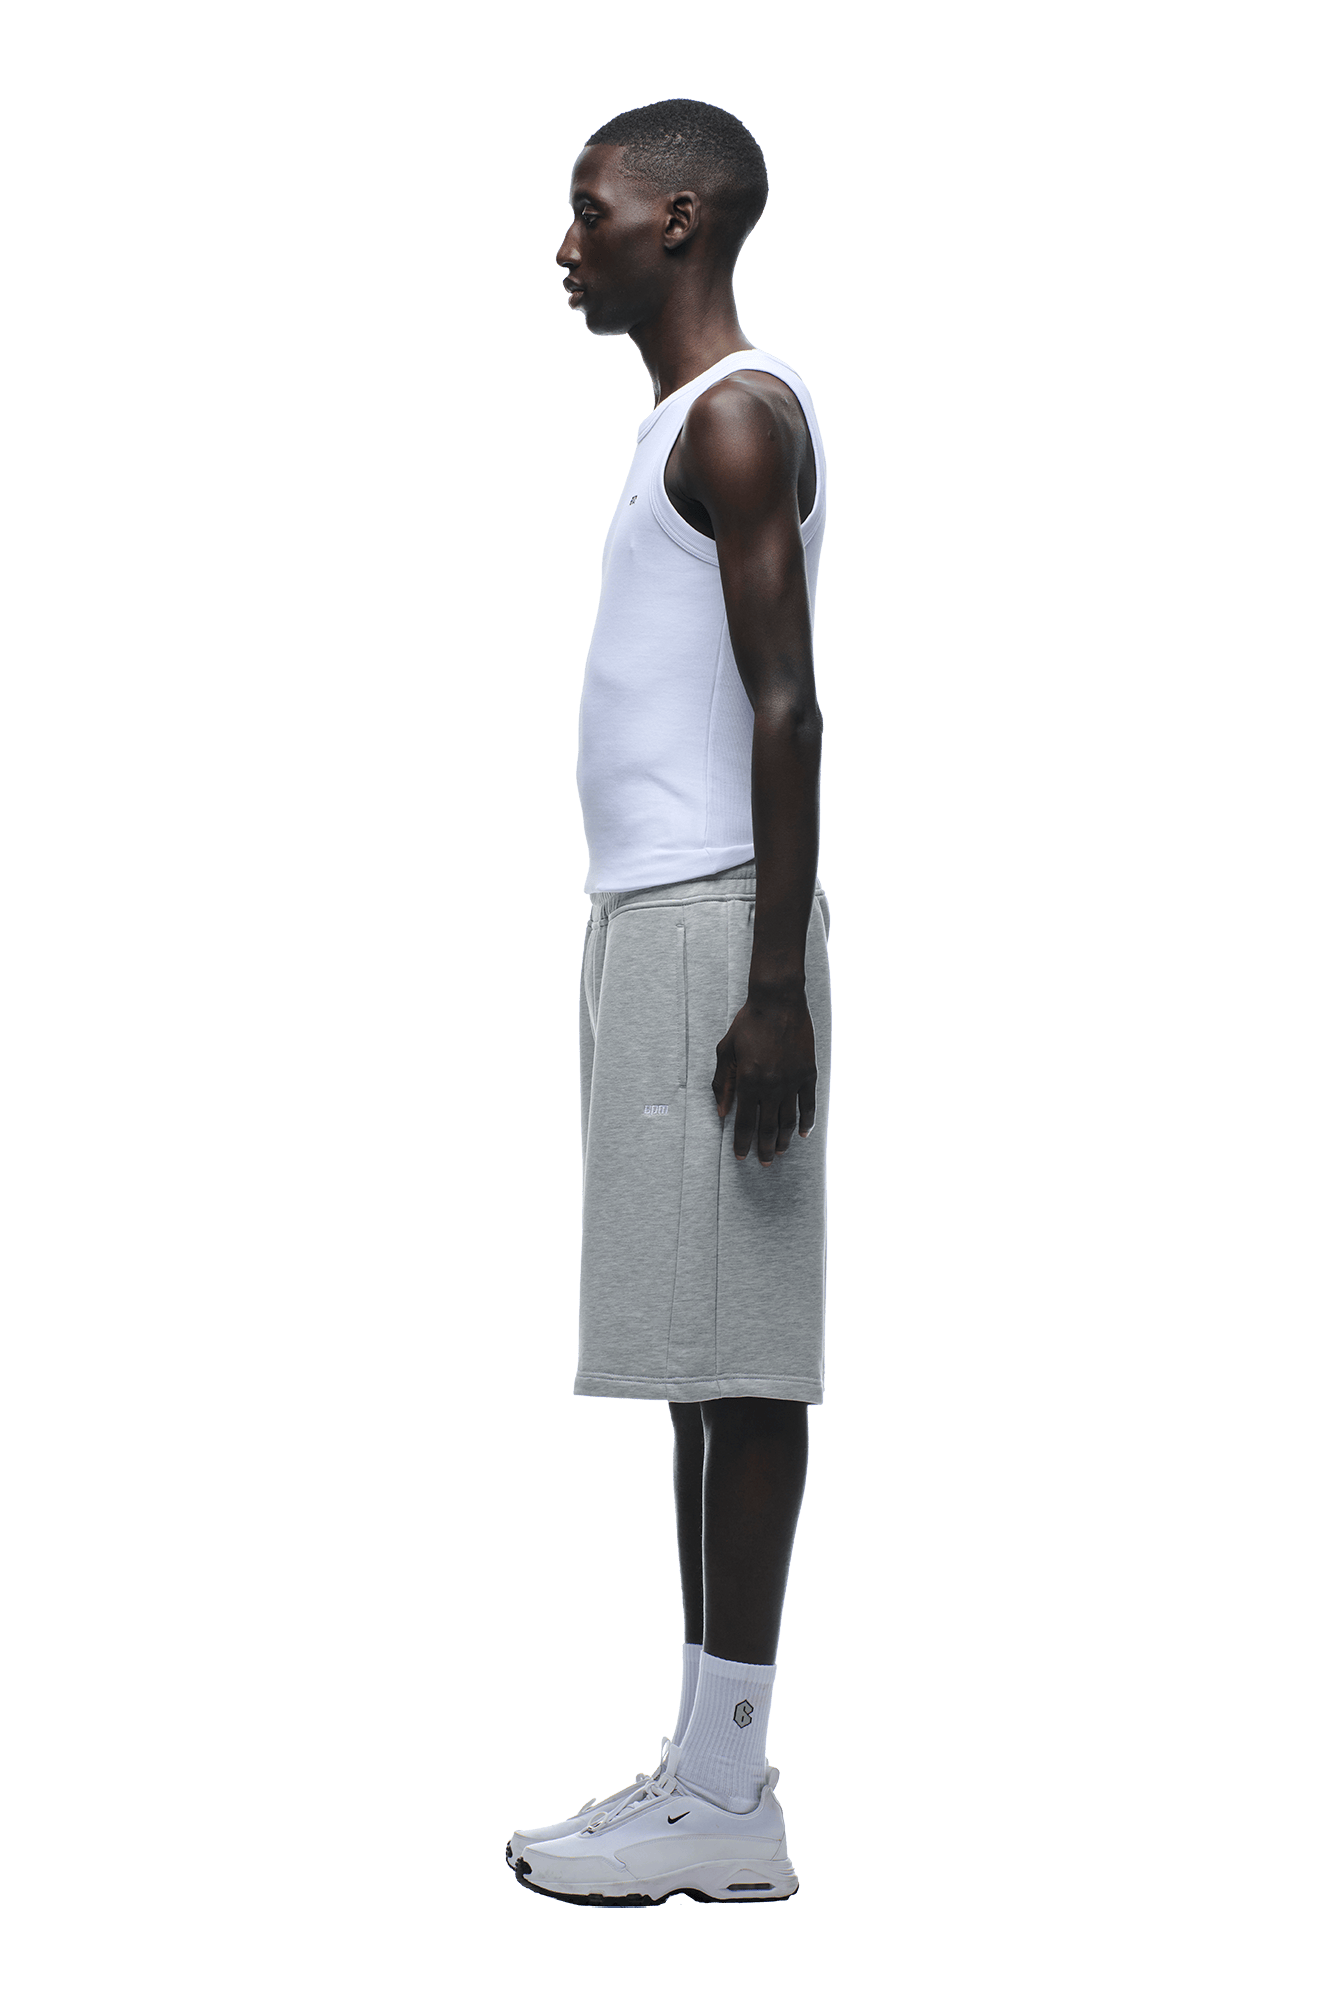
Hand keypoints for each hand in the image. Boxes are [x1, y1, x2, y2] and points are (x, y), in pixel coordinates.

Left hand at [712, 985, 817, 1164]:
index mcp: (747, 1081)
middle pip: (768, 1127)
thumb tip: (721, 1112)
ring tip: (781, 1152)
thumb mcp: (726, 1051)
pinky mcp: (808, 1074)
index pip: (744, 1122)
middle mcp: (770, 1086)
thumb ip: (721, 1084)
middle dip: (764, 1149)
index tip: (740, 1156)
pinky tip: (803, 1134)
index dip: (741, 1142)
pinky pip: (808, 1104)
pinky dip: (807, 1122)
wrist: (778, 1002)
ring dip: (785, 1140)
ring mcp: (792, 1081)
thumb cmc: (748, 1023)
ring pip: (789, 1120)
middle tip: (764, 1163)